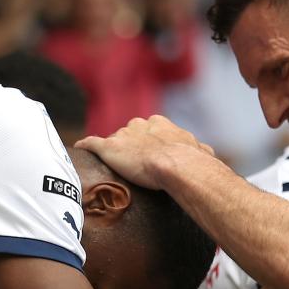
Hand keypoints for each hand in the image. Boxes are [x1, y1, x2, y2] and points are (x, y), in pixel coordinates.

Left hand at [76, 114, 211, 189]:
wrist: (176, 164)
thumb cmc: (191, 161)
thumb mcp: (201, 150)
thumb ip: (201, 150)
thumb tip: (208, 153)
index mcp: (159, 124)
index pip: (148, 129)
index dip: (147, 143)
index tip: (149, 154)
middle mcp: (140, 124)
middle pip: (129, 132)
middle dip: (129, 144)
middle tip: (132, 162)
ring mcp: (123, 135)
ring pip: (113, 140)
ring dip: (112, 150)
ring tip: (110, 165)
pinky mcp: (109, 147)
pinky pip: (92, 143)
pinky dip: (85, 146)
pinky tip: (79, 149)